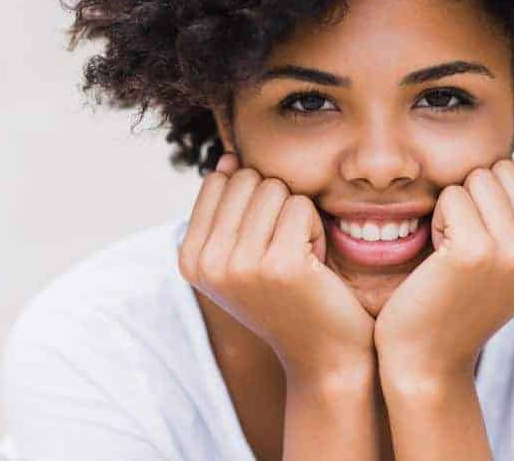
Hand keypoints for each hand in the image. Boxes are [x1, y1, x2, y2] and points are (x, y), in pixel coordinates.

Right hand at [177, 152, 375, 379]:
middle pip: (247, 179)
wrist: (324, 355)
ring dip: (296, 217)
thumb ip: (226, 208)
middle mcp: (207, 263)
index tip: (261, 244)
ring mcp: (241, 265)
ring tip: (297, 258)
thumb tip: (227, 159)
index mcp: (190, 258)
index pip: (218, 181)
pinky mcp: (280, 265)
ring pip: (275, 188)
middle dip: (275, 206)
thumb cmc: (288, 297)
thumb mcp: (240, 254)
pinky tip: (314, 265)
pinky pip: (301, 206)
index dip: (252, 201)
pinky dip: (316, 229)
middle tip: (283, 252)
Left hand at [373, 158, 513, 379]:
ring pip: (478, 177)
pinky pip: (452, 195)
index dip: (498, 192)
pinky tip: (438, 257)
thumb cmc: (458, 296)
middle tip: (465, 245)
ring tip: (453, 251)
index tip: (487, 236)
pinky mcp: (476, 251)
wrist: (427, 355)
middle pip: (505, 168)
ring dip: (456, 207)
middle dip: (476, 196)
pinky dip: (437, 219)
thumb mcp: (512, 256)